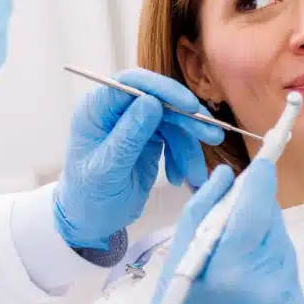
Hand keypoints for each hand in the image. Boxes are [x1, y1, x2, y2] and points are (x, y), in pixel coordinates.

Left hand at [55, 68, 224, 248]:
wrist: (92, 220)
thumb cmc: (90, 197)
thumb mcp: (109, 169)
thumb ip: (129, 135)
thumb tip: (151, 101)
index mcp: (96, 109)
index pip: (132, 83)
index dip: (164, 90)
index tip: (190, 107)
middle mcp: (116, 109)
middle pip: (160, 99)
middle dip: (188, 120)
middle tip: (213, 136)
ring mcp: (134, 122)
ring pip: (173, 121)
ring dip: (189, 146)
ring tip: (196, 175)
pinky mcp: (149, 137)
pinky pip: (175, 138)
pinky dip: (183, 157)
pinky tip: (181, 178)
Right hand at [138, 159, 303, 303]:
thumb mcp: (177, 259)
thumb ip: (202, 210)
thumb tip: (227, 177)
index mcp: (232, 270)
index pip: (257, 206)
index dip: (261, 181)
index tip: (263, 164)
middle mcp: (267, 286)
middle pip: (274, 225)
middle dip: (256, 216)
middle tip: (232, 225)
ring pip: (284, 249)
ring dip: (264, 244)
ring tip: (235, 263)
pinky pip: (289, 276)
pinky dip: (272, 271)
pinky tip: (248, 285)